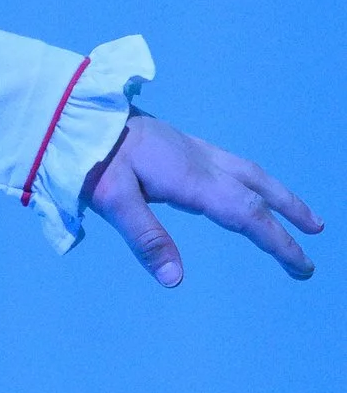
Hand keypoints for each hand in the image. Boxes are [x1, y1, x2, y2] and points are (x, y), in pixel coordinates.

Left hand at [83, 109, 319, 285]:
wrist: (75, 112)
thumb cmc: (89, 157)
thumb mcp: (113, 201)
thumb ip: (146, 239)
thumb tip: (176, 279)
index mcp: (192, 179)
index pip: (247, 214)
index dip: (278, 241)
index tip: (302, 265)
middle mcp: (201, 162)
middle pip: (259, 189)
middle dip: (290, 215)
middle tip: (317, 236)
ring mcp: (192, 150)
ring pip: (249, 172)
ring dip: (277, 193)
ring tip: (298, 213)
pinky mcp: (180, 144)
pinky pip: (231, 164)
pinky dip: (252, 180)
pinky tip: (245, 188)